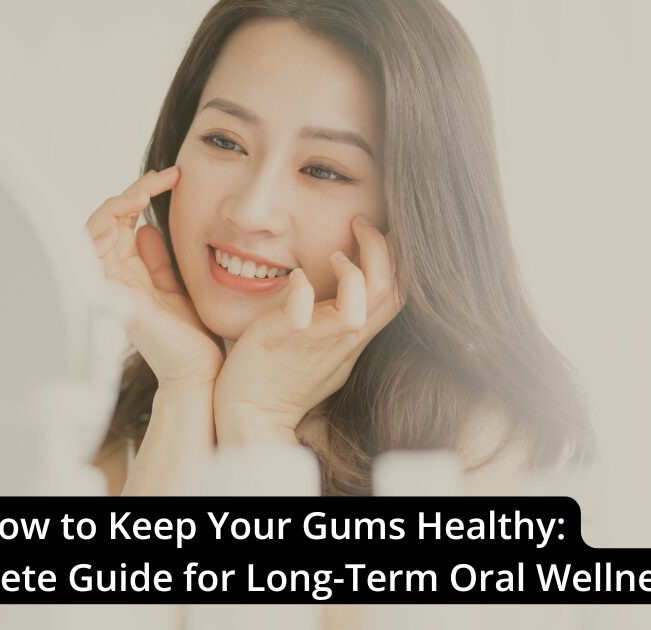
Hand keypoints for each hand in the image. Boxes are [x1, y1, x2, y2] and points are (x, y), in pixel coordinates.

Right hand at [85, 166, 223, 387]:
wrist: (199, 370)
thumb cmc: (193, 335)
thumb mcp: (178, 284)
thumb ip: (160, 258)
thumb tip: (148, 227)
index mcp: (132, 273)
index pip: (125, 223)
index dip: (143, 195)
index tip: (173, 177)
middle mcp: (116, 276)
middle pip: (107, 220)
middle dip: (131, 191)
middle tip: (163, 176)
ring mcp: (109, 285)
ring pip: (93, 229)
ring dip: (117, 202)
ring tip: (145, 189)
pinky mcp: (109, 294)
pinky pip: (91, 251)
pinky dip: (102, 225)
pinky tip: (128, 211)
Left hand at [213, 215, 404, 442]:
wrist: (251, 414)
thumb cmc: (285, 379)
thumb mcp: (327, 348)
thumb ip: (342, 319)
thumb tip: (354, 285)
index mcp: (353, 336)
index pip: (398, 294)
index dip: (399, 258)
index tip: (380, 230)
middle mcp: (342, 338)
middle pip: (389, 292)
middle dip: (382, 249)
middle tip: (361, 222)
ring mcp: (314, 340)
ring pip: (359, 306)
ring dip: (352, 272)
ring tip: (335, 255)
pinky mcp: (282, 339)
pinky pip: (301, 312)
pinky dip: (302, 289)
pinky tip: (294, 277)